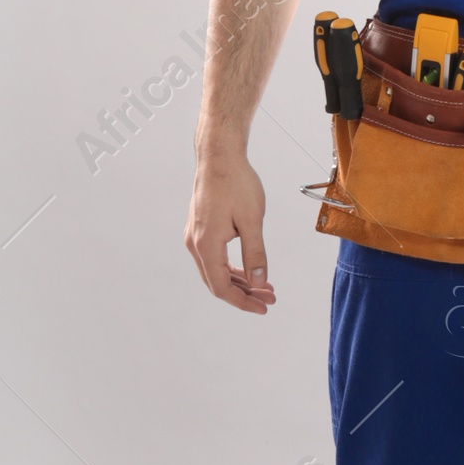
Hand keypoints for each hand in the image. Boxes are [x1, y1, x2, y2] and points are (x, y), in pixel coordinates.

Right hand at [185, 150, 276, 313]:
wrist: (219, 157)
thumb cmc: (236, 183)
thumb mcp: (252, 220)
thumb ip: (255, 253)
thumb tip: (259, 281)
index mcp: (206, 244)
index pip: (222, 287)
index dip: (243, 302)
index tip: (263, 307)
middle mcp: (195, 243)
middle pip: (217, 282)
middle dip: (244, 294)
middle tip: (269, 299)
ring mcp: (195, 236)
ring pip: (215, 271)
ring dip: (239, 281)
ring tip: (264, 287)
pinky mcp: (200, 228)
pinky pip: (213, 257)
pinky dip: (231, 267)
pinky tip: (248, 270)